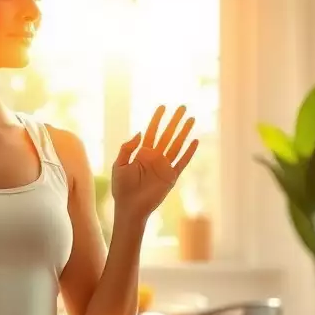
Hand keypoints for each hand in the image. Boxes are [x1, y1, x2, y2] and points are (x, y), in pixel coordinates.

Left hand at [111, 105, 197, 223]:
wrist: (129, 207)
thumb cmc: (121, 188)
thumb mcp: (119, 165)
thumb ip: (127, 148)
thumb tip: (140, 132)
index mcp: (142, 153)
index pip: (151, 132)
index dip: (156, 120)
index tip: (162, 107)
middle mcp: (155, 158)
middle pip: (167, 135)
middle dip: (174, 121)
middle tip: (182, 107)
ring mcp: (164, 167)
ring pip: (176, 145)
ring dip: (184, 133)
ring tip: (191, 119)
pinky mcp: (171, 177)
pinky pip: (182, 162)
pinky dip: (188, 153)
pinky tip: (195, 141)